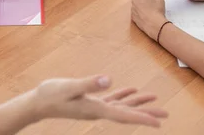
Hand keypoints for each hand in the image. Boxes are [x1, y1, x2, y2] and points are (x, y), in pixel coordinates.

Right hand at [33, 75, 167, 126]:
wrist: (38, 103)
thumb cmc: (52, 95)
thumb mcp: (70, 87)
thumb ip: (89, 83)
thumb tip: (109, 80)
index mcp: (96, 109)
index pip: (124, 115)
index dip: (142, 118)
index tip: (159, 123)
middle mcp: (99, 111)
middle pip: (128, 113)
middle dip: (146, 113)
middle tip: (165, 114)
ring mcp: (95, 107)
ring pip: (122, 106)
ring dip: (138, 103)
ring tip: (154, 100)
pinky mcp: (91, 101)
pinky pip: (112, 100)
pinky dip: (123, 96)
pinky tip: (130, 91)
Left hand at [131, 0, 166, 39]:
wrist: (154, 25)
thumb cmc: (158, 10)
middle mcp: (134, 0)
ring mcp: (132, 8)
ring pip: (136, 3)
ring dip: (141, 3)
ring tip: (149, 8)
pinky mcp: (132, 16)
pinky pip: (135, 10)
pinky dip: (139, 10)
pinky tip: (146, 14)